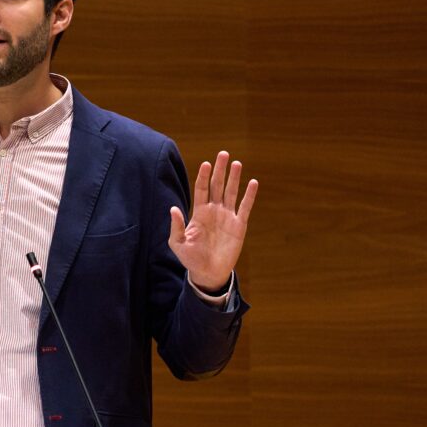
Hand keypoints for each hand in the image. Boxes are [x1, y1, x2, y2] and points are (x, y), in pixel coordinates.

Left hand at [169, 151, 257, 291]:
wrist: (208, 272)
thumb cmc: (191, 258)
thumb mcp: (178, 243)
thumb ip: (176, 226)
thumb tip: (173, 208)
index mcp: (199, 213)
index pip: (201, 189)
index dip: (203, 176)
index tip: (206, 163)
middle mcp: (214, 211)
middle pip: (217, 185)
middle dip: (220, 170)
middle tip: (223, 154)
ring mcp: (227, 217)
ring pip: (231, 192)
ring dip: (234, 178)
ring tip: (237, 163)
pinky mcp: (239, 226)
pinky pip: (245, 207)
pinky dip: (249, 195)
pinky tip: (253, 182)